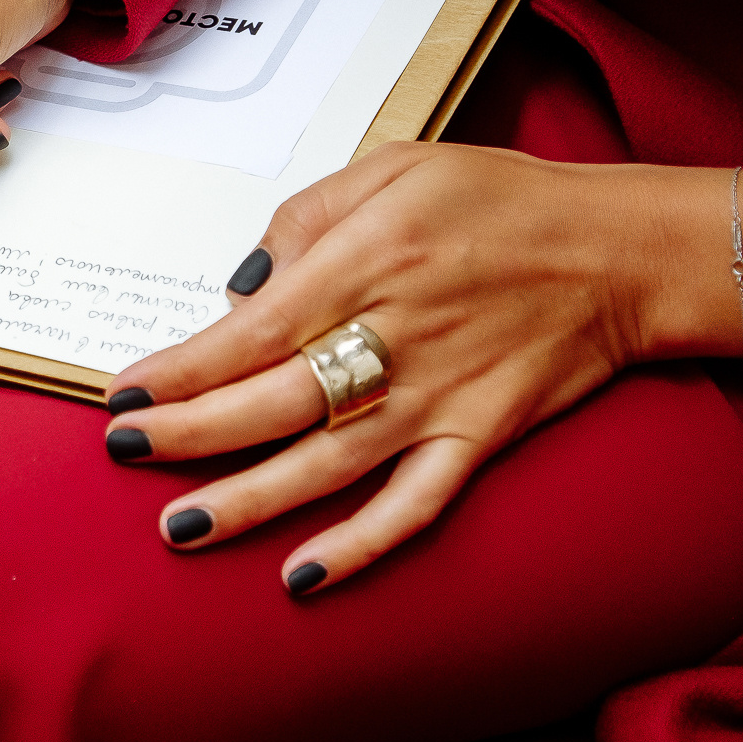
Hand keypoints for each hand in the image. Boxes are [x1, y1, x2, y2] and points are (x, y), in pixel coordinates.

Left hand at [102, 144, 742, 594]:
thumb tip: (241, 290)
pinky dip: (361, 546)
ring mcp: (439, 397)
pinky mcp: (479, 438)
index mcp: (369, 259)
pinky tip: (303, 577)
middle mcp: (397, 335)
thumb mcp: (394, 164)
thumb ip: (306, 219)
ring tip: (178, 528)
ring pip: (326, 464)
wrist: (618, 248)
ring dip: (247, 501)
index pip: (250, 330)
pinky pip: (414, 506)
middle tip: (124, 451)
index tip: (127, 392)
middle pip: (271, 402)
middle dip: (188, 432)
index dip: (182, 368)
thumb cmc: (500, 198)